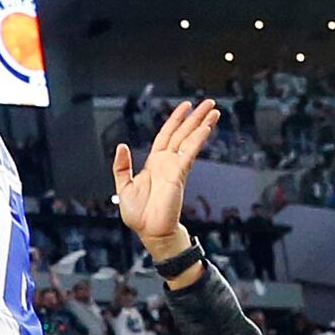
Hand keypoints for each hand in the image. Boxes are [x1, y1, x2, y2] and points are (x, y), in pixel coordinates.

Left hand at [114, 99, 220, 258]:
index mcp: (154, 163)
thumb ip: (122, 166)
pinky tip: (205, 128)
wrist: (149, 231)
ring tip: (213, 111)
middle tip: (208, 103)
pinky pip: (189, 153)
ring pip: (189, 140)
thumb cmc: (139, 215)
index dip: (175, 120)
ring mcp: (174, 168)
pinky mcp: (178, 175)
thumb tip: (121, 146)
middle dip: (195, 117)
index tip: (185, 107)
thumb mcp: (123, 187)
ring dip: (201, 124)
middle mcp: (167, 163)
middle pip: (183, 133)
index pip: (167, 135)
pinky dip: (197, 140)